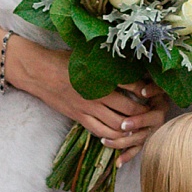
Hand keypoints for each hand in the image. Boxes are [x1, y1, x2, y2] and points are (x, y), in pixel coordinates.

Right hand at [8, 40, 166, 157]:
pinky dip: (112, 136)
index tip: (153, 90)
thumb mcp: (87, 55)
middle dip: (143, 112)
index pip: (130, 85)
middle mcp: (95, 95)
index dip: (145, 90)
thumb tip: (130, 61)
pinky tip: (121, 135)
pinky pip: (99, 131)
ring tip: (140, 125)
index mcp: (99, 77)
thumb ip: (108, 61)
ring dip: (130, 128)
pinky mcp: (78, 117)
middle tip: (153, 111)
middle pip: (128, 110)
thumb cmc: (63, 60)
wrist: (38, 71)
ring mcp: (86, 109)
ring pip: (116, 125)